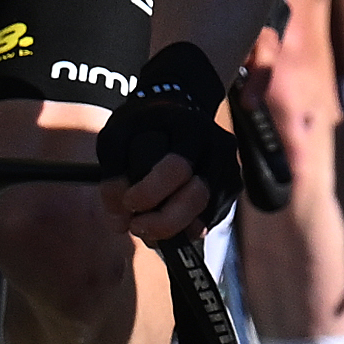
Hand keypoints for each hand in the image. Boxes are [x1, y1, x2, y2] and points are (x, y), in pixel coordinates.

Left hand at [95, 40, 244, 240]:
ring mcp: (230, 170)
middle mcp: (219, 147)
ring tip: (145, 229)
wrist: (178, 112)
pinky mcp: (231, 192)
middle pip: (198, 197)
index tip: (128, 203)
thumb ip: (112, 172)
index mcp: (191, 127)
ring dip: (173, 231)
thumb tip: (119, 222)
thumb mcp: (117, 135)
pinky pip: (209, 222)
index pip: (176, 168)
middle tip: (136, 227)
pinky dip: (184, 230)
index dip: (150, 193)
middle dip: (164, 222)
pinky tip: (162, 223)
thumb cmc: (143, 125)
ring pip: (206, 216)